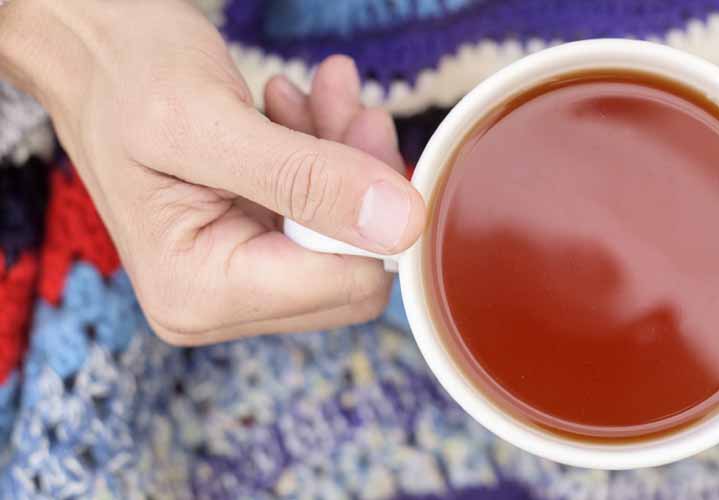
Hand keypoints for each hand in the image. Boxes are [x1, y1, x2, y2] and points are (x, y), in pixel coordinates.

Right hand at [0, 1, 424, 343]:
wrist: (88, 51)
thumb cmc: (123, 76)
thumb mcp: (211, 121)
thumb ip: (307, 179)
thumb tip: (402, 225)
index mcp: (201, 292)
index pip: (349, 286)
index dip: (374, 212)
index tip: (364, 132)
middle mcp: (216, 303)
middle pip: (353, 268)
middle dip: (361, 183)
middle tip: (349, 108)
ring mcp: (233, 280)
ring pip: (345, 237)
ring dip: (344, 156)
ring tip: (320, 93)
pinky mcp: (247, 248)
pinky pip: (320, 216)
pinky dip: (323, 155)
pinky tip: (296, 108)